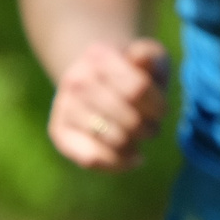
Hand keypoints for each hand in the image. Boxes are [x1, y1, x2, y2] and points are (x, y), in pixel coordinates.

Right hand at [48, 38, 169, 169]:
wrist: (96, 81)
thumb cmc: (134, 73)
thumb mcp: (148, 58)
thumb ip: (150, 56)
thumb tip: (139, 59)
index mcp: (99, 56)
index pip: (138, 90)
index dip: (157, 106)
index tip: (161, 110)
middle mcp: (75, 79)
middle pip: (129, 119)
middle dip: (148, 128)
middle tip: (150, 127)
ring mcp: (64, 106)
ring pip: (113, 140)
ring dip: (135, 144)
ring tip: (137, 138)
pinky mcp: (58, 132)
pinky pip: (91, 158)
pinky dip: (118, 163)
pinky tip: (132, 158)